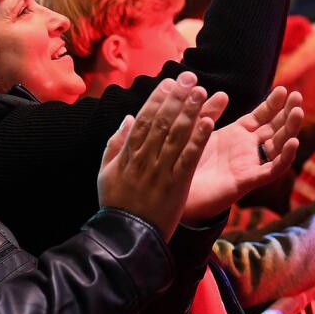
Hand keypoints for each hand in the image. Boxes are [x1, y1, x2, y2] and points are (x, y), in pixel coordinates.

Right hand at [98, 74, 217, 240]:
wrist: (125, 236)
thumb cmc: (115, 204)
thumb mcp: (105, 172)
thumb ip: (116, 143)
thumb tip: (128, 118)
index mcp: (127, 154)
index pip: (144, 119)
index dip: (157, 99)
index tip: (169, 82)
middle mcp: (144, 158)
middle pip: (162, 121)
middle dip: (176, 97)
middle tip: (190, 77)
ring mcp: (160, 170)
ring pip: (176, 135)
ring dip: (190, 111)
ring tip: (202, 91)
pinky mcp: (176, 185)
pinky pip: (189, 158)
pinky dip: (198, 139)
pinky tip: (209, 122)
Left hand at [184, 87, 303, 220]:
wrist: (177, 191)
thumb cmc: (186, 161)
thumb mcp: (197, 131)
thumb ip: (207, 113)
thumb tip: (222, 94)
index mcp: (237, 134)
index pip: (262, 116)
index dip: (273, 103)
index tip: (282, 88)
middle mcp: (248, 148)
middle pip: (275, 128)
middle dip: (288, 112)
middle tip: (297, 95)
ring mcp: (250, 164)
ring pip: (279, 146)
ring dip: (290, 129)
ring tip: (298, 112)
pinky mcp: (248, 181)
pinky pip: (272, 170)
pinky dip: (285, 157)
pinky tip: (293, 142)